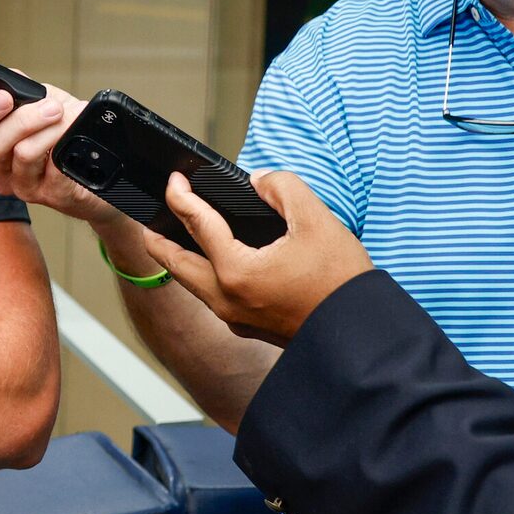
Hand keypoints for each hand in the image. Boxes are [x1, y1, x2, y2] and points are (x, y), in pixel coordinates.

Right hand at [0, 88, 115, 225]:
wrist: (96, 166)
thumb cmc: (63, 134)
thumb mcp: (42, 105)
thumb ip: (24, 91)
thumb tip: (12, 78)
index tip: (4, 97)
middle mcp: (0, 169)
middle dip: (22, 120)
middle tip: (50, 107)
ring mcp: (23, 185)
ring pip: (23, 153)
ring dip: (50, 129)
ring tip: (66, 118)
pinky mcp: (50, 194)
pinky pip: (54, 168)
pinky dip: (67, 145)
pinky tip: (74, 139)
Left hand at [132, 170, 371, 343]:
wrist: (360, 333)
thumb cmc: (341, 283)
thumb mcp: (317, 220)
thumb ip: (283, 188)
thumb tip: (259, 181)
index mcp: (236, 272)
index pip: (196, 225)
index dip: (180, 197)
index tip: (174, 180)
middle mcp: (226, 300)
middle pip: (175, 264)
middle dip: (159, 238)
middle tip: (153, 217)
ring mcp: (235, 318)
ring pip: (192, 284)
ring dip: (179, 259)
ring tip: (175, 238)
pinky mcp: (249, 327)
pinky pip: (212, 297)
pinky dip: (202, 275)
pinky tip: (214, 262)